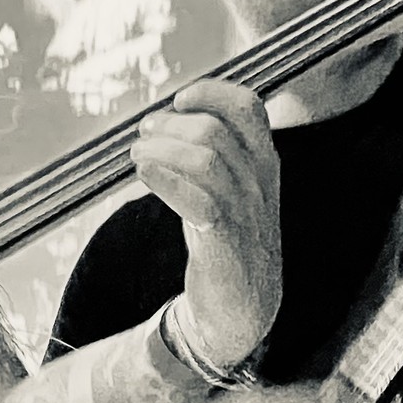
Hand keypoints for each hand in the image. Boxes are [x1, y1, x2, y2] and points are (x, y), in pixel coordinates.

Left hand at [132, 80, 282, 365]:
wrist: (242, 308)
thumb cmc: (227, 238)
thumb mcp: (231, 188)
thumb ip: (212, 152)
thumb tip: (163, 119)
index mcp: (265, 161)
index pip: (248, 108)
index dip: (211, 93)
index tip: (179, 101)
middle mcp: (260, 182)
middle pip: (214, 131)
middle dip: (170, 126)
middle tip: (144, 134)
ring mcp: (245, 212)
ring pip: (205, 160)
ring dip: (161, 150)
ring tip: (138, 155)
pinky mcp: (225, 243)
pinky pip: (198, 201)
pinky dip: (166, 181)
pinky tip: (144, 173)